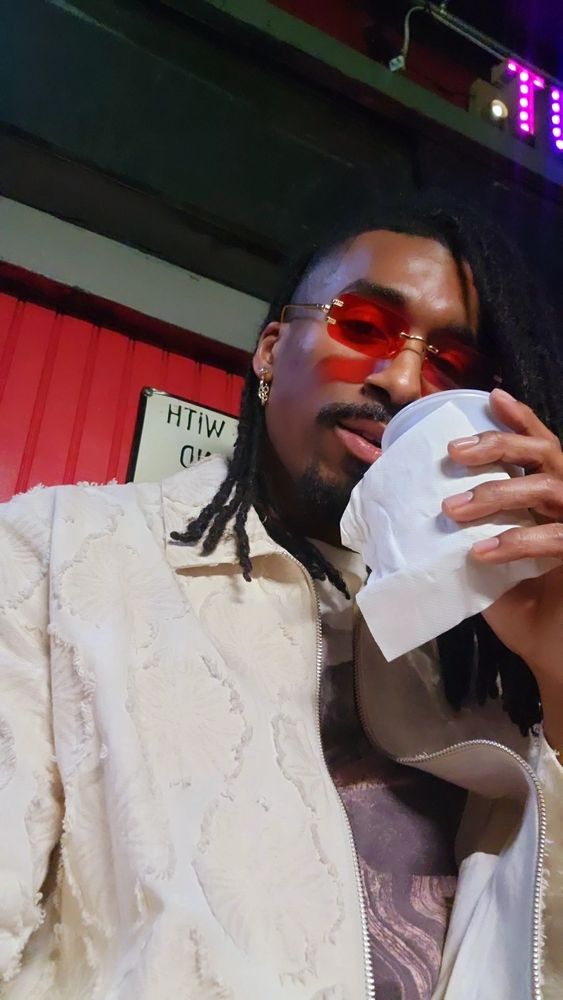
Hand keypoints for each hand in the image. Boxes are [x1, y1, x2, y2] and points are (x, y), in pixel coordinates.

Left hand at [442, 388, 562, 741]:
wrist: (554, 659)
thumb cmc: (525, 611)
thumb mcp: (487, 567)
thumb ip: (468, 538)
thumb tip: (415, 520)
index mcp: (552, 500)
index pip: (542, 448)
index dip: (521, 420)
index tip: (492, 397)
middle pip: (547, 453)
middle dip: (499, 445)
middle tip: (453, 453)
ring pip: (549, 487)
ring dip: (498, 492)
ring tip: (452, 508)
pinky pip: (555, 538)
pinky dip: (515, 542)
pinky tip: (481, 553)